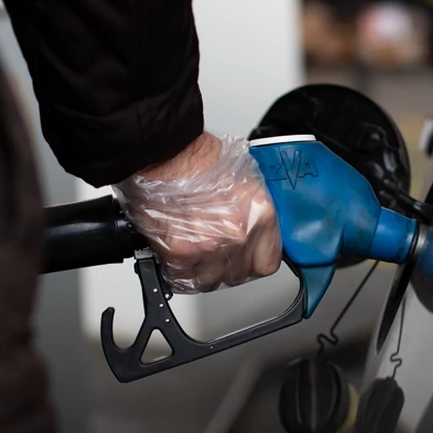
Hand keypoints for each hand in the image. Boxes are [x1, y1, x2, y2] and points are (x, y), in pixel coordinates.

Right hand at [113, 132, 282, 292]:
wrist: (166, 150)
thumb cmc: (199, 157)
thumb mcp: (244, 180)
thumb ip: (251, 213)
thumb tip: (251, 230)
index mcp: (260, 215)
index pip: (267, 263)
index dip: (252, 262)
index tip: (244, 259)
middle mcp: (239, 234)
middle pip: (237, 275)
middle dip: (224, 264)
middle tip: (211, 245)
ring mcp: (209, 247)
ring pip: (209, 281)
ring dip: (200, 270)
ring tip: (192, 246)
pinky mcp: (179, 253)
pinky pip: (181, 278)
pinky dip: (177, 270)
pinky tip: (176, 250)